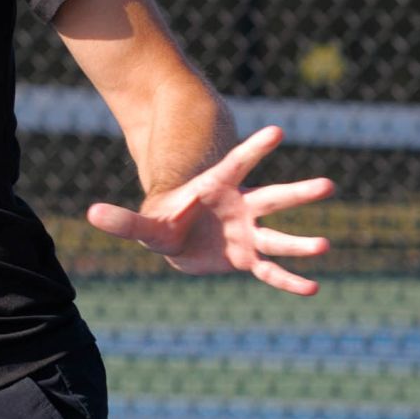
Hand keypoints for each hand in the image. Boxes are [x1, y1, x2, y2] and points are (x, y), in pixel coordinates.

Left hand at [84, 125, 334, 294]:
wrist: (176, 242)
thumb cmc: (162, 222)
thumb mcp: (142, 225)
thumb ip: (121, 220)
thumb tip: (90, 214)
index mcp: (216, 188)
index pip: (238, 165)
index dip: (255, 149)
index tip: (278, 130)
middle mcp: (240, 208)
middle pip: (272, 198)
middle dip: (297, 192)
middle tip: (329, 185)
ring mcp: (248, 233)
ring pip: (278, 237)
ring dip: (301, 242)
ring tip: (326, 244)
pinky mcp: (248, 258)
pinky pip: (271, 271)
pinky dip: (289, 280)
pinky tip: (313, 288)